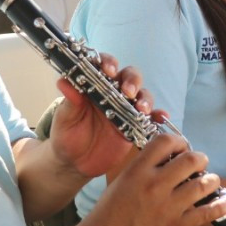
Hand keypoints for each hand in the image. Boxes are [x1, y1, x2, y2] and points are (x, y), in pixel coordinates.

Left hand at [47, 53, 158, 178]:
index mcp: (95, 85)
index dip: (109, 63)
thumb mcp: (65, 118)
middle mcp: (114, 93)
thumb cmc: (67, 134)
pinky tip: (161, 117)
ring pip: (143, 95)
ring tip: (142, 109)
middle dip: (132, 81)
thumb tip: (64, 82)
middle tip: (128, 92)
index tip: (108, 71)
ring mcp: (127, 108)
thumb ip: (69, 101)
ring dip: (145, 99)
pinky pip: (150, 118)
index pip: (105, 65)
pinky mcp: (135, 125)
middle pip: (130, 76)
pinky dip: (158, 115)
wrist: (75, 162)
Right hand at [74, 134, 225, 225]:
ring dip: (211, 180)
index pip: (166, 142)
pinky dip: (221, 206)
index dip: (179, 142)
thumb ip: (142, 168)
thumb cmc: (107, 216)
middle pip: (191, 159)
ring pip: (203, 184)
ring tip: (209, 182)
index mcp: (137, 171)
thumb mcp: (120, 182)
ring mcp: (166, 207)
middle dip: (200, 159)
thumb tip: (164, 157)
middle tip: (199, 165)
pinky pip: (206, 213)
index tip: (182, 149)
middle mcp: (154, 185)